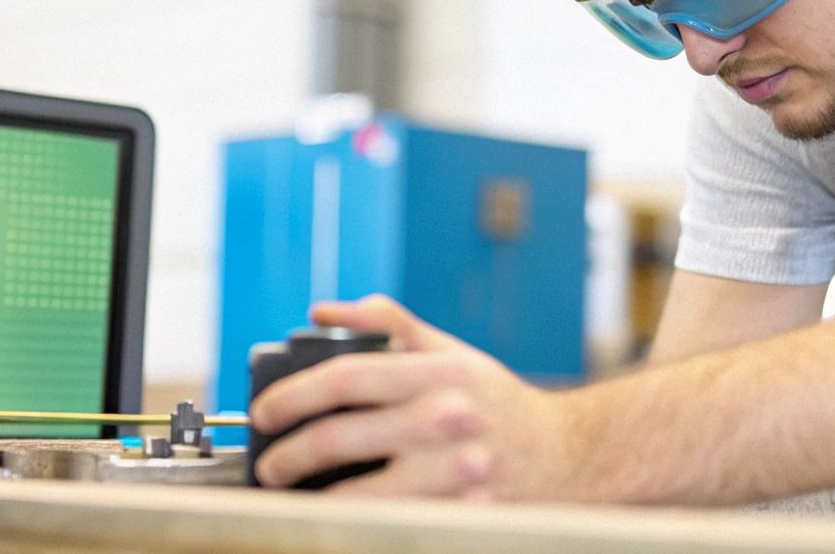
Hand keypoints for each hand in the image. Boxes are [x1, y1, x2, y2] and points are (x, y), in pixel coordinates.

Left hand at [249, 294, 577, 499]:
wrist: (570, 453)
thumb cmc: (497, 401)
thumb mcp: (450, 352)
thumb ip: (388, 326)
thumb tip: (322, 311)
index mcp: (437, 373)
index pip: (345, 376)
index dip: (292, 394)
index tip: (265, 411)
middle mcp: (445, 419)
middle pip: (339, 437)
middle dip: (288, 455)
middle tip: (270, 466)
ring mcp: (456, 472)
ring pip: (359, 493)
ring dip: (313, 497)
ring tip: (294, 494)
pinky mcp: (466, 514)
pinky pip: (394, 522)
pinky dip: (358, 521)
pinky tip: (340, 516)